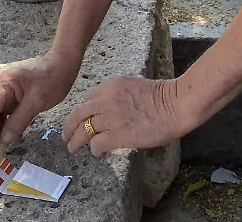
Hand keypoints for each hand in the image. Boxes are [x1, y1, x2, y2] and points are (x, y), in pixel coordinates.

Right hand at [0, 49, 80, 152]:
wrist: (61, 65)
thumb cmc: (52, 80)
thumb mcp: (37, 102)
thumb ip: (19, 121)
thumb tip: (4, 140)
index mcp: (4, 84)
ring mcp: (3, 92)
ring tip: (4, 143)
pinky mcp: (9, 98)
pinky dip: (0, 124)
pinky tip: (9, 134)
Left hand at [61, 76, 192, 156]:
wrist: (176, 105)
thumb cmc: (164, 97)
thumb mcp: (134, 87)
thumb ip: (120, 95)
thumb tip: (115, 109)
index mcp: (111, 86)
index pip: (88, 99)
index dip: (83, 112)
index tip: (82, 119)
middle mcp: (106, 100)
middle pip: (78, 114)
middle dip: (69, 126)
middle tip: (66, 136)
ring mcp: (110, 118)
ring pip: (83, 131)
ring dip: (76, 141)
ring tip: (73, 148)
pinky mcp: (116, 134)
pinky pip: (96, 144)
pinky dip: (95, 150)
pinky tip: (98, 153)